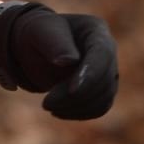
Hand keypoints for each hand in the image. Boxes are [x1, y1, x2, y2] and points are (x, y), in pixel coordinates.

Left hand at [0, 3, 119, 119]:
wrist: (35, 47)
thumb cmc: (37, 34)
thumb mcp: (40, 32)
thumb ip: (55, 44)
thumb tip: (70, 61)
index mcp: (95, 30)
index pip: (102, 54)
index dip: (91, 74)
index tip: (73, 90)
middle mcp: (108, 50)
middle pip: (105, 79)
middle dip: (76, 96)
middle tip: (46, 103)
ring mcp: (107, 70)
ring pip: (104, 97)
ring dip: (77, 107)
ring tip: (48, 106)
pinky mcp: (102, 89)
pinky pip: (99, 108)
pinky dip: (80, 113)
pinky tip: (58, 111)